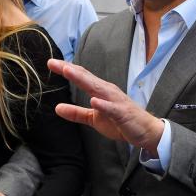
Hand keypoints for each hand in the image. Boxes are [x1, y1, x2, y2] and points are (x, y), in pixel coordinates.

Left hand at [48, 58, 163, 153]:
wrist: (145, 132)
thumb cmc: (120, 122)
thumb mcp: (93, 119)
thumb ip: (76, 113)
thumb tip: (57, 108)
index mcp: (100, 91)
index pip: (82, 77)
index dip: (66, 70)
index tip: (51, 63)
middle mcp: (107, 91)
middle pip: (87, 78)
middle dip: (71, 70)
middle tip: (54, 63)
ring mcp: (115, 101)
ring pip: (97, 88)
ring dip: (83, 80)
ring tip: (69, 72)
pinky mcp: (123, 114)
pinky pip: (112, 109)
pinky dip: (103, 105)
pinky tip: (94, 101)